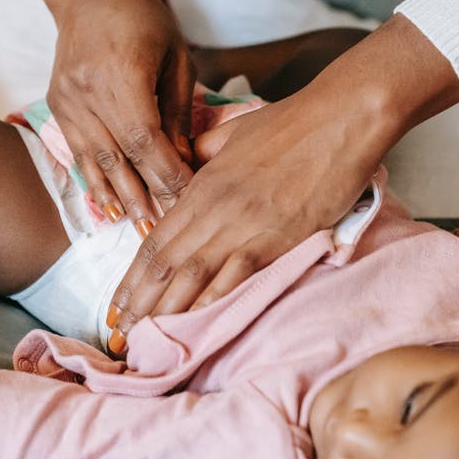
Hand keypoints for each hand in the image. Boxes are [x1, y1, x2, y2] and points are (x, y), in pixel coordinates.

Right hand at [34, 0, 194, 231]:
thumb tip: (184, 163)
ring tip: (140, 232)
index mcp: (122, 74)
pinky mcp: (57, 105)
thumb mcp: (176, 58)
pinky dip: (96, 182)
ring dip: (120, 200)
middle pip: (120, 159)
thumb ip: (178, 112)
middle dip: (147, 198)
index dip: (168, 176)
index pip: (147, 141)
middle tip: (168, 233)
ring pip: (96, 162)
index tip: (190, 202)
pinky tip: (110, 209)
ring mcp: (66, 101)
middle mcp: (87, 91)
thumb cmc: (142, 18)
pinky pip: (78, 153)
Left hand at [104, 16, 458, 351]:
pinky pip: (236, 274)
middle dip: (138, 303)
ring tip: (142, 340)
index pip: (155, 240)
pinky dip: (211, 301)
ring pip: (191, 274)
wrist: (342, 118)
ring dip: (164, 310)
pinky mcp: (277, 237)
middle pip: (164, 264)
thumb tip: (184, 167)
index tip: (116, 304)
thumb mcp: (233, 134)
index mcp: (202, 185)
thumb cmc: (292, 122)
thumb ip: (202, 155)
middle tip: (118, 334)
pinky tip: (194, 325)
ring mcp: (244, 224)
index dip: (131, 277)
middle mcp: (214, 208)